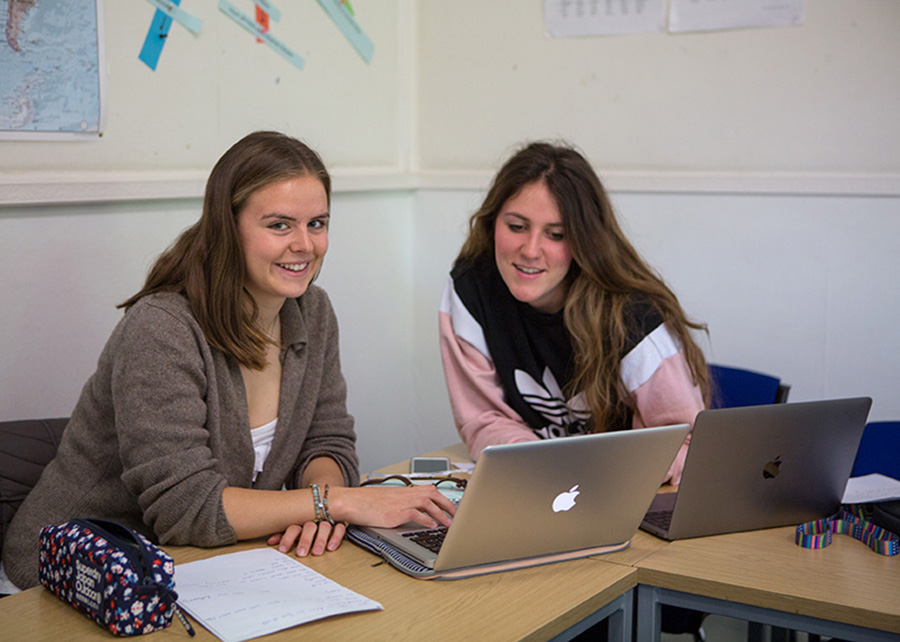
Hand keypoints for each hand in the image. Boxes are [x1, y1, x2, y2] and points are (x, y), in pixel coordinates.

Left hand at [268, 520, 346, 556]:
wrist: (326, 504)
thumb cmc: (306, 524)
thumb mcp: (295, 529)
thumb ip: (283, 534)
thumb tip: (270, 541)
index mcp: (301, 521)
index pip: (293, 527)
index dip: (287, 538)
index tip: (283, 550)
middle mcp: (314, 520)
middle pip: (309, 527)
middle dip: (304, 540)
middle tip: (301, 553)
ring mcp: (327, 521)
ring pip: (324, 527)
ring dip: (320, 540)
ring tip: (316, 552)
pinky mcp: (339, 524)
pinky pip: (340, 528)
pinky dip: (335, 537)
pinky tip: (330, 547)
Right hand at [329, 485, 455, 529]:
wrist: (351, 501)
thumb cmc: (366, 502)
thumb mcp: (388, 500)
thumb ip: (402, 503)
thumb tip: (414, 512)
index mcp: (404, 491)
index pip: (429, 489)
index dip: (443, 497)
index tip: (452, 505)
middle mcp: (404, 494)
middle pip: (433, 493)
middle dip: (448, 504)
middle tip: (457, 515)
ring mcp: (400, 503)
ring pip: (427, 503)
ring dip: (441, 513)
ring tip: (449, 523)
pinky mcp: (395, 513)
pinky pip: (415, 514)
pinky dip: (426, 520)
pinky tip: (431, 525)